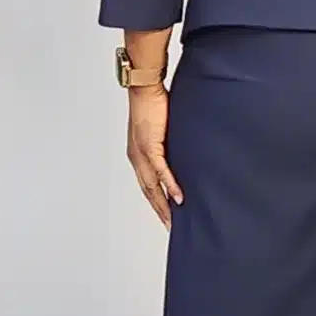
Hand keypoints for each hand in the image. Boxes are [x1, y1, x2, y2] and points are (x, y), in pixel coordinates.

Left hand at [126, 84, 182, 228]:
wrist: (145, 88)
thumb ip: (166, 144)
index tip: (165, 215)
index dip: (155, 201)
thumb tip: (179, 153)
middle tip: (170, 227)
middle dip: (159, 210)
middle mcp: (136, 157)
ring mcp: (142, 154)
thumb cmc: (152, 104)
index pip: (146, 184)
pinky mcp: (151, 147)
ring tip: (173, 220)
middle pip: (148, 191)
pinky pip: (162, 172)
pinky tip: (179, 198)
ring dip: (164, 205)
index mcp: (137, 154)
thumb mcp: (160, 129)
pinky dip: (171, 186)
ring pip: (152, 186)